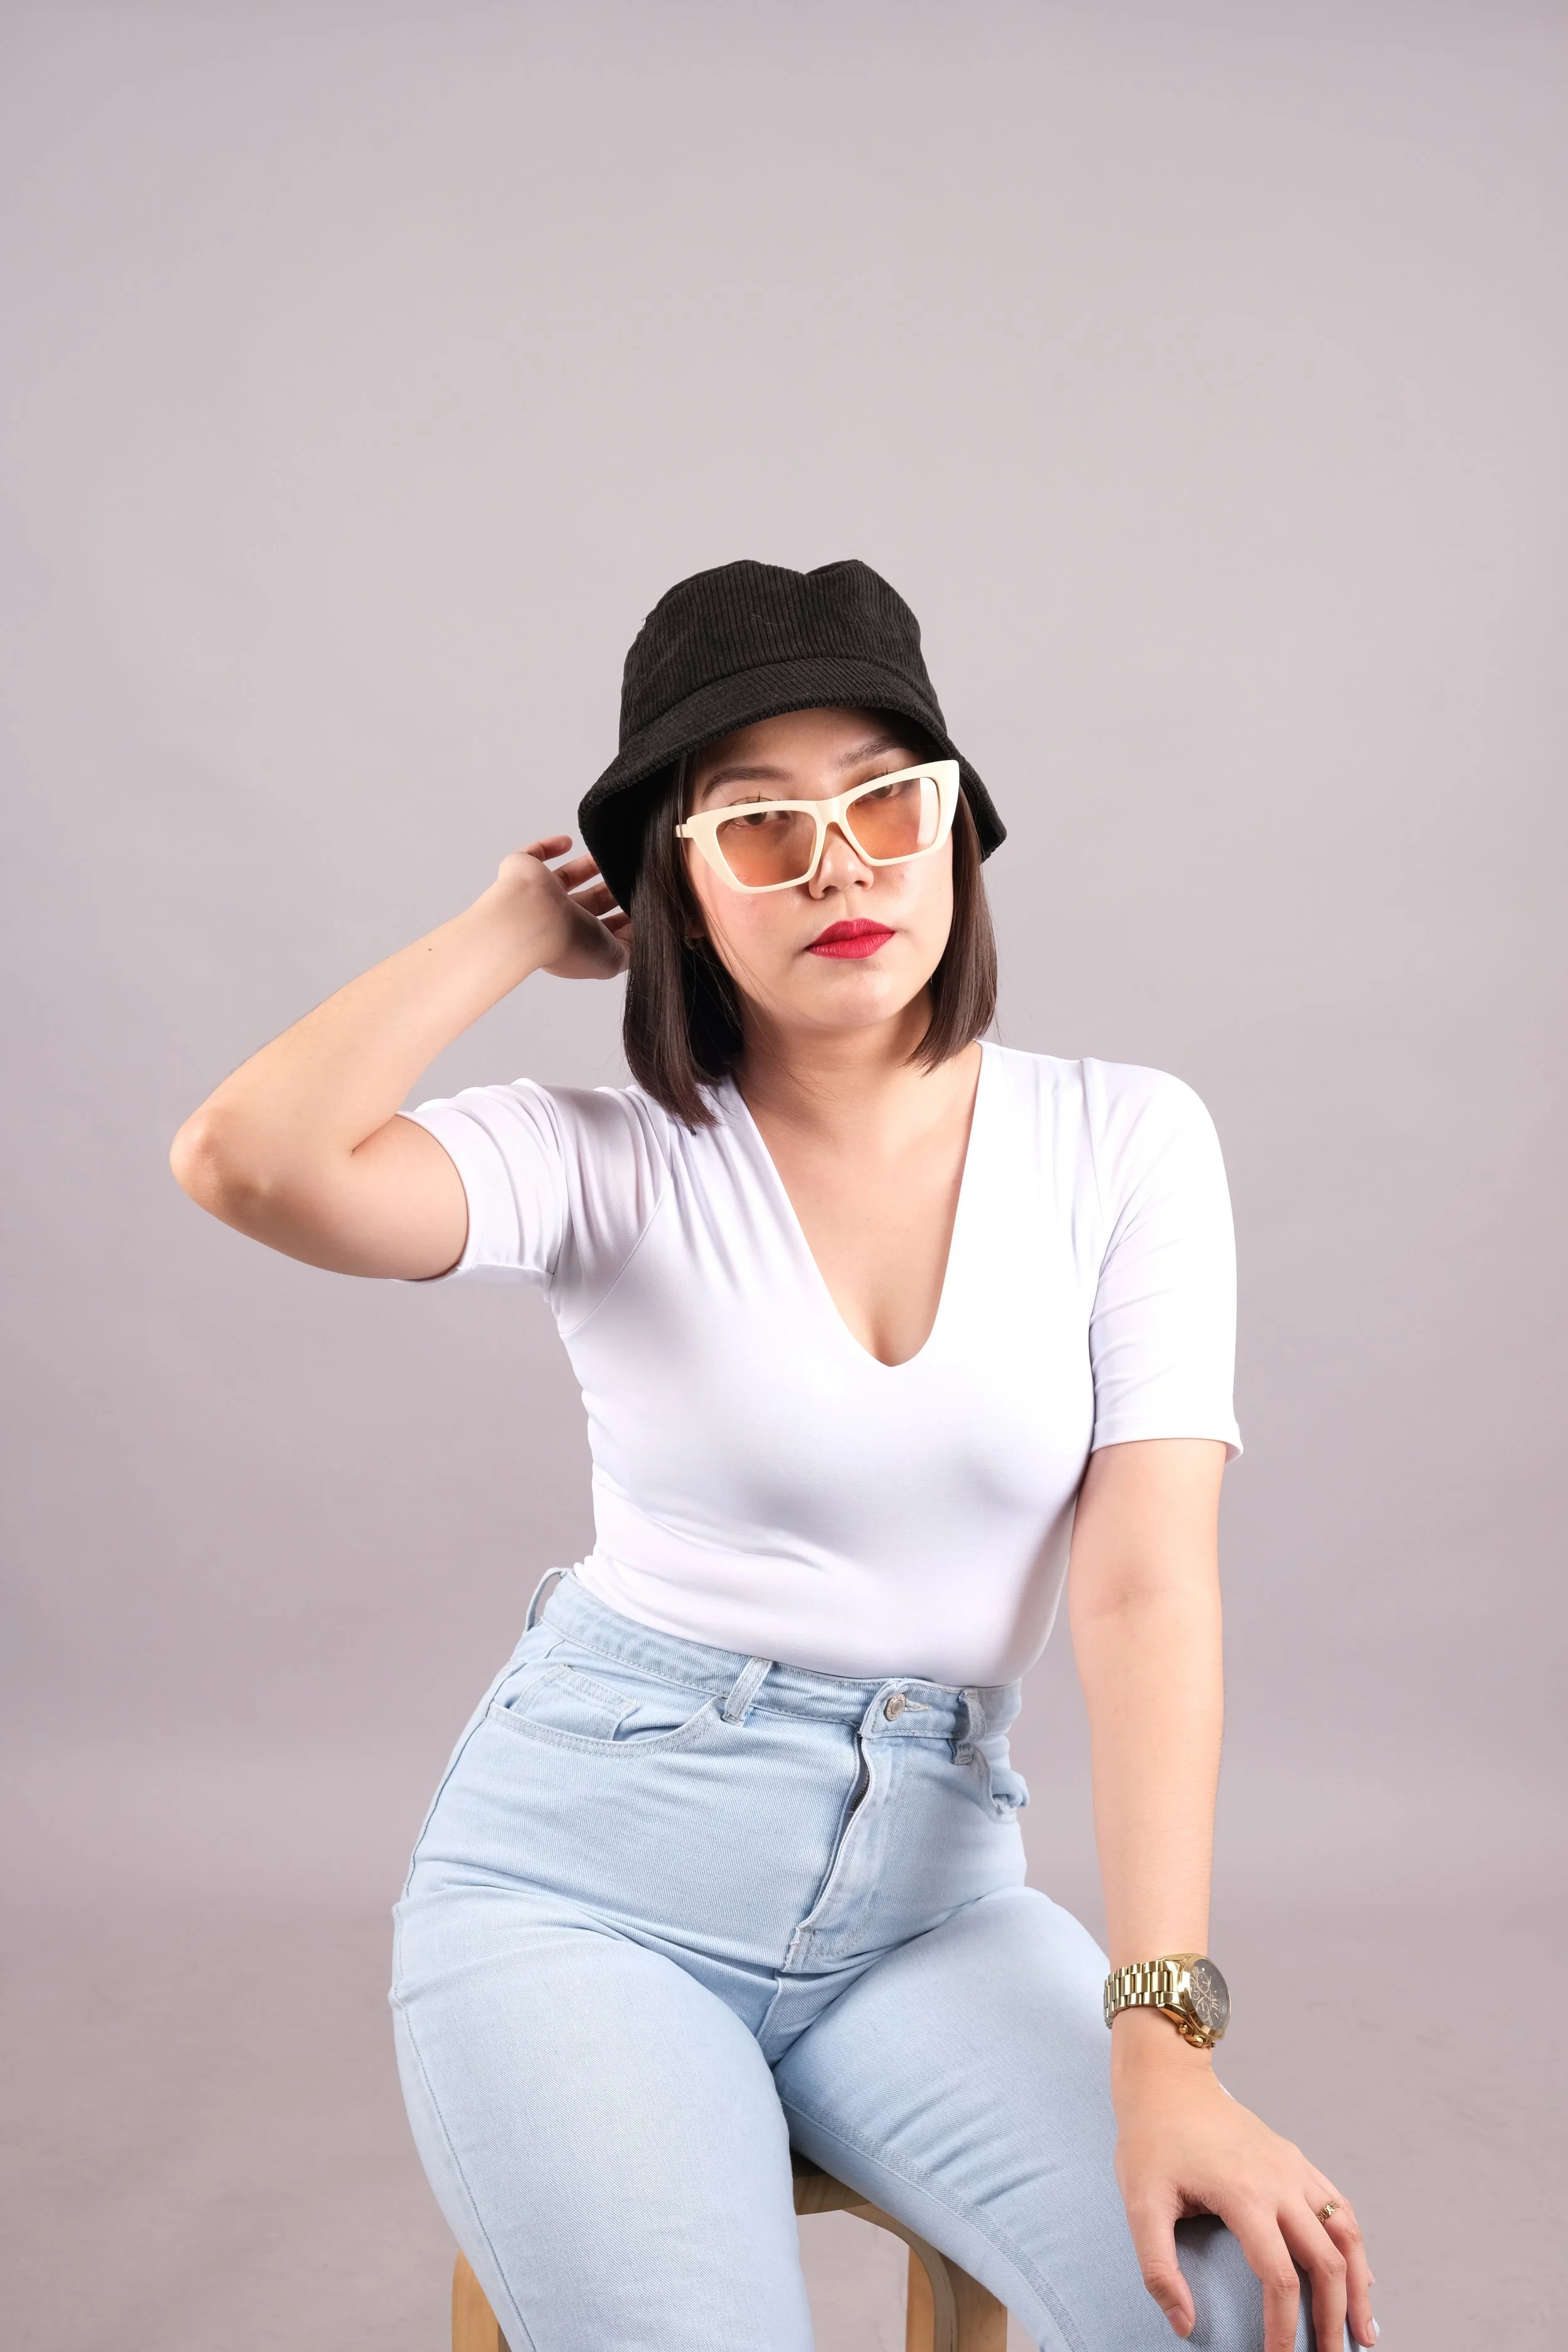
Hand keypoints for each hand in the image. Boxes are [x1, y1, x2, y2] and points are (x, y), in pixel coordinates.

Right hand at [491, 835, 630, 979]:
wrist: (531, 919)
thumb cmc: (570, 942)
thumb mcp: (613, 958)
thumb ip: (630, 950)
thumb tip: (641, 937)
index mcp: (575, 943)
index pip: (603, 930)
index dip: (622, 920)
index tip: (643, 905)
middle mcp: (555, 921)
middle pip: (588, 902)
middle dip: (609, 891)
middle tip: (632, 876)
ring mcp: (537, 895)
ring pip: (565, 878)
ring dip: (586, 867)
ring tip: (609, 856)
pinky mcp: (522, 871)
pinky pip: (533, 855)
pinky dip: (548, 847)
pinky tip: (567, 841)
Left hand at [1112, 2014, 1374, 2350]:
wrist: (1166, 2080)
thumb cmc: (1150, 2140)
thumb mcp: (1140, 2203)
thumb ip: (1158, 2268)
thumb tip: (1184, 2325)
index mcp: (1244, 2195)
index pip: (1279, 2277)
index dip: (1284, 2328)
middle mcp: (1280, 2181)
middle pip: (1326, 2261)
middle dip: (1332, 2318)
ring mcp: (1293, 2168)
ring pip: (1345, 2234)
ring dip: (1359, 2285)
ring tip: (1362, 2331)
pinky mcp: (1295, 2160)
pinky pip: (1338, 2206)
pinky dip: (1353, 2245)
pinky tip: (1358, 2275)